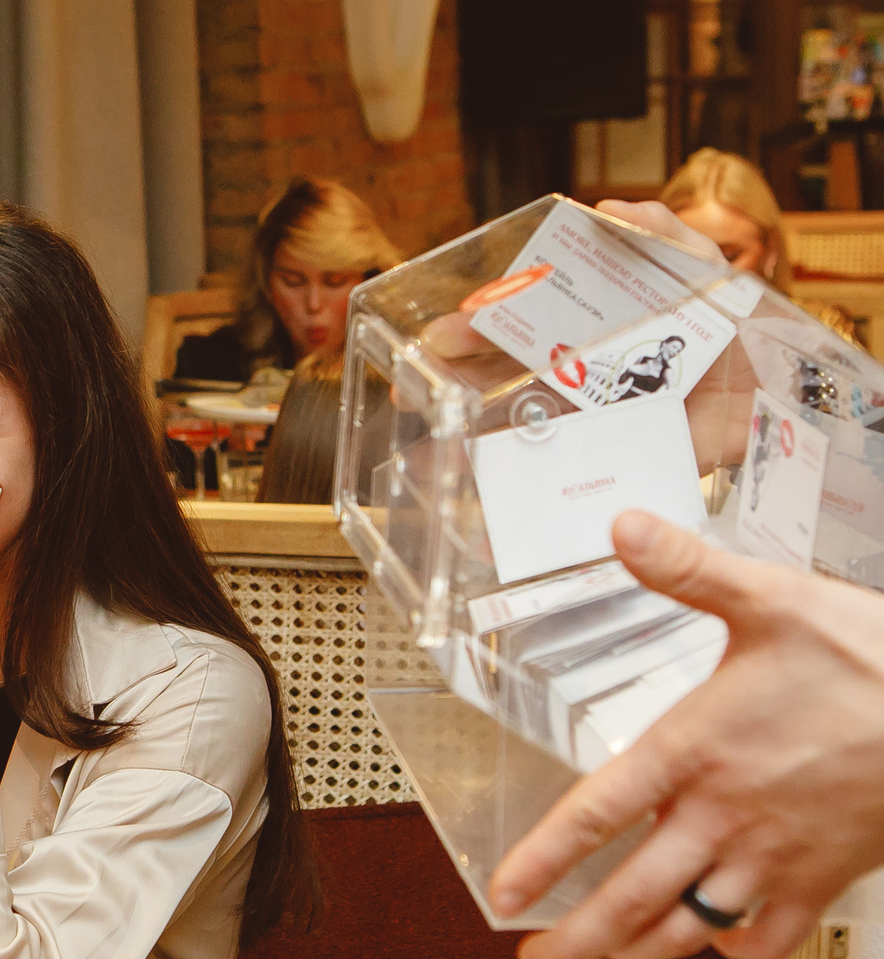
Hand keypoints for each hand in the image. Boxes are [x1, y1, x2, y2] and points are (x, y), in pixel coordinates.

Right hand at [419, 199, 753, 469]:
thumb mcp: (702, 268)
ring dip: (467, 441)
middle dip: (452, 381)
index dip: (476, 328)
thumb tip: (607, 207)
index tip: (441, 334)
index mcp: (585, 327)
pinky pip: (563, 482)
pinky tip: (485, 508)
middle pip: (501, 378)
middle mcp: (575, 375)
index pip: (516, 325)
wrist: (786, 391)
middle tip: (415, 387)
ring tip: (430, 448)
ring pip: (517, 430)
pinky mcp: (614, 465)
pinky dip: (522, 500)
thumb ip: (661, 234)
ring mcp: (589, 423)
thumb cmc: (739, 324)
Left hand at [488, 511, 883, 958]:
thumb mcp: (773, 598)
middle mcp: (727, 813)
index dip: (544, 859)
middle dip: (578, 937)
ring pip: (694, 924)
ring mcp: (778, 854)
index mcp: (696, 750)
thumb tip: (623, 528)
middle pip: (634, 895)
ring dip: (644, 948)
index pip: (597, 814)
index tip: (504, 897)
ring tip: (608, 955)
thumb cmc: (876, 656)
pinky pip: (773, 936)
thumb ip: (689, 570)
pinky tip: (719, 937)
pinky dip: (739, 947)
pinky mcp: (828, 877)